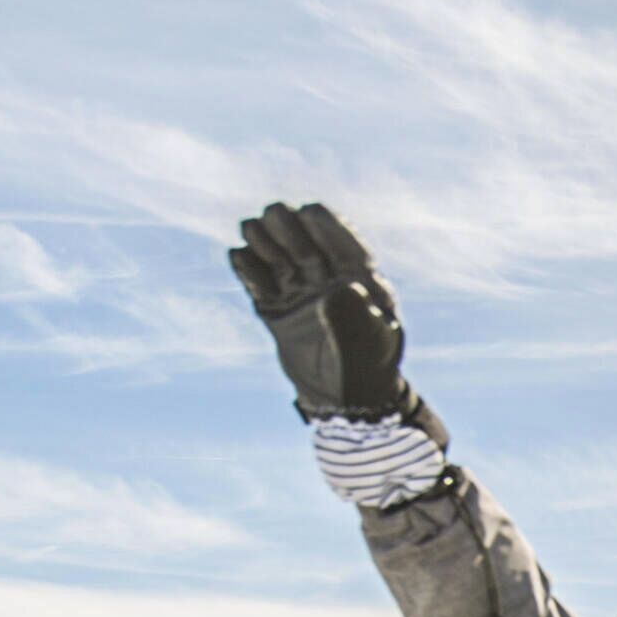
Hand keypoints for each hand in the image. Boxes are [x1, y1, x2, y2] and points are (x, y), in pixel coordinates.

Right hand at [227, 200, 421, 423]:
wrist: (343, 398)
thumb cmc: (367, 368)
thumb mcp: (370, 343)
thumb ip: (356, 315)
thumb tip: (340, 288)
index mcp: (356, 272)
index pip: (333, 228)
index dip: (319, 220)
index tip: (308, 218)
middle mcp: (322, 272)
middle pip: (294, 226)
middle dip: (285, 227)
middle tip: (287, 248)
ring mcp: (295, 286)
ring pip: (268, 243)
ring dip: (260, 238)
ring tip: (263, 249)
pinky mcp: (272, 304)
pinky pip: (250, 272)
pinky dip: (245, 265)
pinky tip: (249, 268)